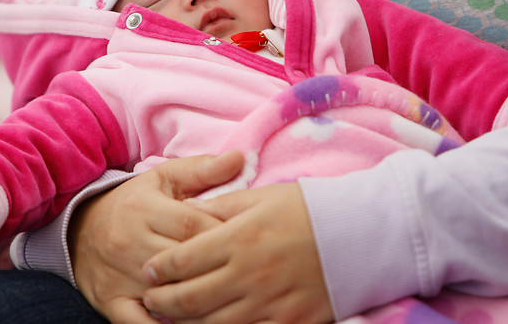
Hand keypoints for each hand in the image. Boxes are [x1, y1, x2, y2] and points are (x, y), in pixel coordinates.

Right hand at [68, 151, 244, 322]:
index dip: (224, 234)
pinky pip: (138, 323)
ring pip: (166, 294)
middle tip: (247, 273)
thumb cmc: (134, 203)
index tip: (250, 240)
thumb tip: (240, 157)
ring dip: (197, 302)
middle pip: (183, 261)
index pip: (193, 225)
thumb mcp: (163, 178)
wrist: (80, 229)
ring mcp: (120, 275)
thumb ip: (202, 170)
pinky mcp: (112, 302)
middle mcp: (131, 242)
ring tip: (229, 301)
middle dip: (216, 268)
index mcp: (146, 208)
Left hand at [141, 183, 334, 323]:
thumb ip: (221, 206)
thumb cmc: (307, 209)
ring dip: (182, 323)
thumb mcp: (261, 196)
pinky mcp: (288, 322)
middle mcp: (248, 274)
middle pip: (189, 298)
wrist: (360, 233)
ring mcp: (268, 303)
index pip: (182, 260)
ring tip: (170, 317)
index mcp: (238, 238)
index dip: (158, 269)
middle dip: (161, 301)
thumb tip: (188, 213)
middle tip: (150, 298)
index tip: (147, 271)